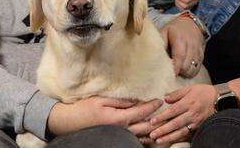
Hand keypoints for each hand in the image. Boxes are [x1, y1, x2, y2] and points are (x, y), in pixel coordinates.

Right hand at [47, 96, 162, 135]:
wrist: (72, 122)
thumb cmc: (85, 108)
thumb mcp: (102, 100)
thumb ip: (121, 101)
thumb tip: (136, 99)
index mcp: (120, 119)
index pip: (142, 112)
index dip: (152, 106)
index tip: (160, 99)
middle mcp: (123, 129)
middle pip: (146, 126)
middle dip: (157, 119)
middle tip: (167, 112)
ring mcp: (120, 135)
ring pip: (142, 135)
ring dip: (153, 129)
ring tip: (163, 123)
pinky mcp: (117, 136)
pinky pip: (135, 139)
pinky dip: (145, 137)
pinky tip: (150, 134)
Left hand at [148, 84, 216, 144]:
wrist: (220, 100)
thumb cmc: (203, 92)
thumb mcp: (190, 88)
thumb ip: (176, 94)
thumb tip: (165, 98)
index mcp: (188, 103)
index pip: (173, 111)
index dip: (162, 117)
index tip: (152, 121)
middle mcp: (192, 114)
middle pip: (175, 123)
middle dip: (163, 130)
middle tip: (152, 134)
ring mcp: (196, 122)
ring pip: (181, 131)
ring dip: (169, 137)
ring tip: (159, 140)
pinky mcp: (199, 128)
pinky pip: (188, 135)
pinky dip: (179, 139)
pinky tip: (171, 141)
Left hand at [159, 16, 203, 77]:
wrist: (191, 24)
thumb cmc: (174, 29)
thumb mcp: (164, 31)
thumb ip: (160, 43)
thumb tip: (156, 56)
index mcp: (180, 39)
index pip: (179, 56)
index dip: (175, 68)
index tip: (169, 74)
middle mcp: (191, 46)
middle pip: (185, 66)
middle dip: (178, 71)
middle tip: (170, 71)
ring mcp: (198, 51)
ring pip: (192, 70)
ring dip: (183, 73)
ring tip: (177, 69)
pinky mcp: (202, 56)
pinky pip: (197, 69)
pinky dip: (190, 72)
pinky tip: (183, 70)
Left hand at [173, 0, 202, 9]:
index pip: (186, 0)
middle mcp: (196, 2)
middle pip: (185, 6)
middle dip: (178, 1)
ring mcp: (194, 5)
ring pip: (184, 9)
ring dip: (178, 4)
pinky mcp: (191, 6)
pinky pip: (184, 9)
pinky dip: (179, 6)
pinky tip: (178, 0)